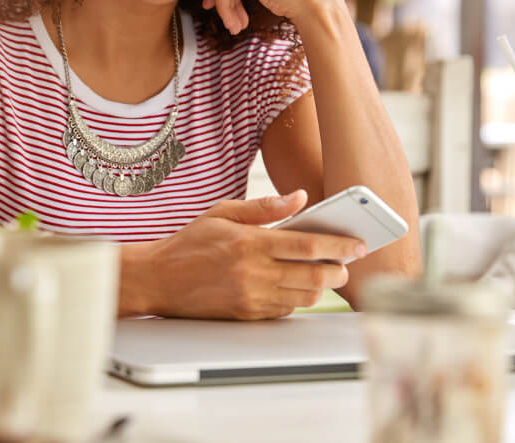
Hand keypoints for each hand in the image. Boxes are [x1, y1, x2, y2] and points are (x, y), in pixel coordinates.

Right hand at [132, 191, 366, 319]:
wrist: (157, 279)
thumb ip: (263, 207)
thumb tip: (298, 198)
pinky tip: (294, 286)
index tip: (357, 243)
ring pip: (303, 296)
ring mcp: (249, 297)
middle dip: (338, 270)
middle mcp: (252, 272)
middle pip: (313, 275)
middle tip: (346, 263)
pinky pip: (284, 309)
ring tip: (323, 274)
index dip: (338, 245)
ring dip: (320, 286)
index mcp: (248, 243)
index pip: (307, 245)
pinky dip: (297, 298)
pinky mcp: (246, 315)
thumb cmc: (188, 243)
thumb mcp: (222, 213)